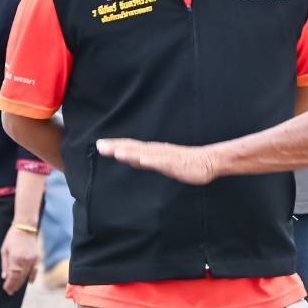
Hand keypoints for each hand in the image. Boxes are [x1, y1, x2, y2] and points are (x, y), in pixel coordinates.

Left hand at [0, 227, 39, 295]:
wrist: (25, 227)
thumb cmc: (12, 237)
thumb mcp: (4, 250)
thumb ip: (4, 264)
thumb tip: (4, 277)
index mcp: (15, 258)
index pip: (12, 276)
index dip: (9, 284)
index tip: (6, 289)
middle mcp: (25, 261)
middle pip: (19, 278)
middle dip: (14, 286)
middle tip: (9, 291)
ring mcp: (32, 260)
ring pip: (27, 276)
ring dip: (21, 283)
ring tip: (15, 288)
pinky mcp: (37, 258)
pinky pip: (34, 271)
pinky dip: (31, 278)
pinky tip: (28, 282)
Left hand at [95, 138, 216, 183]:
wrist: (208, 161)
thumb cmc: (185, 162)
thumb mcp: (162, 162)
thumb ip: (147, 160)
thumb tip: (133, 159)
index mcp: (153, 150)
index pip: (131, 146)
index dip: (116, 145)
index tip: (99, 144)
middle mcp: (157, 151)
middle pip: (134, 148)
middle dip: (116, 147)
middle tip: (99, 146)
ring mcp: (166, 156)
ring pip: (145, 154)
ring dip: (130, 153)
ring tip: (115, 152)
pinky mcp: (175, 163)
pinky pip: (161, 162)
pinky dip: (150, 160)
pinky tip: (140, 160)